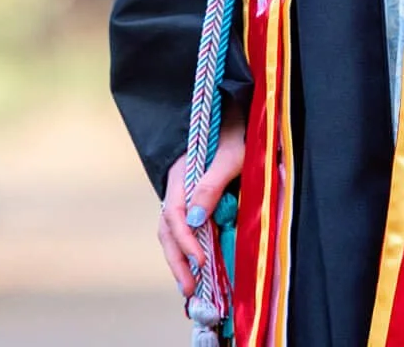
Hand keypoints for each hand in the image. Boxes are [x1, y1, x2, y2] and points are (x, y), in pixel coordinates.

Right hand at [159, 113, 244, 297]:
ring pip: (171, 232)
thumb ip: (212, 186)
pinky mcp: (193, 200)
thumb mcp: (231, 156)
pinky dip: (186, 249)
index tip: (201, 262)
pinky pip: (183, 228)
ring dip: (179, 259)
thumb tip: (195, 221)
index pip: (175, 216)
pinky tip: (195, 268)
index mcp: (182, 176)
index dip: (186, 241)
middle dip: (177, 261)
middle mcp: (177, 187)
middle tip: (191, 290)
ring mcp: (183, 194)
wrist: (235, 114)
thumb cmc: (235, 133)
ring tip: (190, 288)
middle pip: (167, 230)